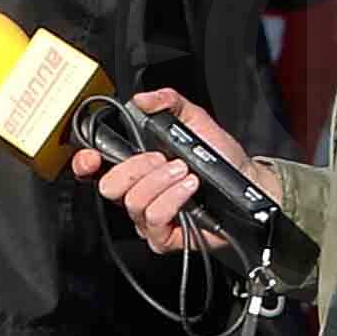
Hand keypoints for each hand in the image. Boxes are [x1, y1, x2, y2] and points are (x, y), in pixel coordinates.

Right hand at [76, 84, 249, 256]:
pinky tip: (190, 188)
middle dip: (136, 168)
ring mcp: (148, 217)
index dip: (86, 162)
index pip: (95, 168)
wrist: (250, 185)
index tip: (93, 155)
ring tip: (186, 173)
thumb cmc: (223, 160)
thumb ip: (170, 103)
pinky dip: (172, 199)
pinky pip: (154, 219)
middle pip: (109, 186)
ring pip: (134, 202)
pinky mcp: (164, 236)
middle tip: (164, 159)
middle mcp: (137, 192)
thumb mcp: (197, 121)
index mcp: (136, 166)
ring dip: (162, 182)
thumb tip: (143, 99)